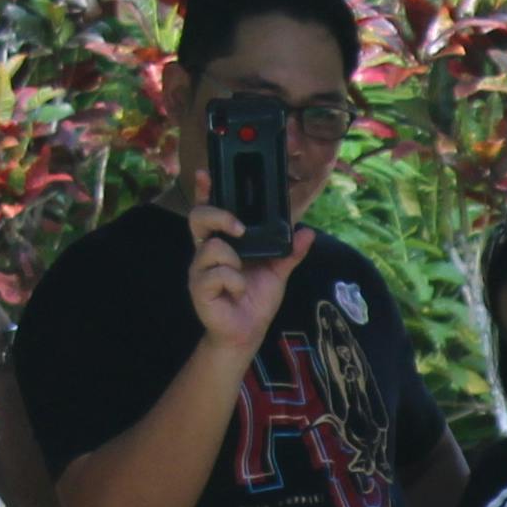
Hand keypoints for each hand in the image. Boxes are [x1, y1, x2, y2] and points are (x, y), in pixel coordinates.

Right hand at [182, 199, 310, 356]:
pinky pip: (218, 273)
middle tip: (240, 229)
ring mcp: (199, 269)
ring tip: (242, 278)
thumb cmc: (256, 300)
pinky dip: (235, 282)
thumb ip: (290, 251)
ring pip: (213, 247)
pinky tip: (238, 291)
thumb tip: (308, 232)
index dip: (205, 191)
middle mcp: (206, 252)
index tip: (206, 174)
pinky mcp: (199, 288)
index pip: (209, 211)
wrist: (247, 332)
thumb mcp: (277, 271)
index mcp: (222, 243)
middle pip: (198, 217)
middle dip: (219, 215)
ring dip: (235, 261)